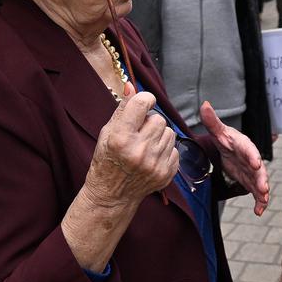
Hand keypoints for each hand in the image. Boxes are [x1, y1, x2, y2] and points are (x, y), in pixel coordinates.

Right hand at [84, 92, 178, 206]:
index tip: (144, 103)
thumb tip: (132, 86)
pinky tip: (151, 157)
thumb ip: (122, 109)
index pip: (142, 103)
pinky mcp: (166, 173)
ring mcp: (154, 164)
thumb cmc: (106, 160)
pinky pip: (174, 149)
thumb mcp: (107, 133)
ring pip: (169, 132)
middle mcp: (139, 151)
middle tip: (139, 132)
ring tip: (145, 145)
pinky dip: (165, 150)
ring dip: (159, 135)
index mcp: (120, 138)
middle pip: (159, 118)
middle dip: (150, 121)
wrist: (112, 195)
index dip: (145, 99)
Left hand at [199, 101, 269, 215]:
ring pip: (260, 183)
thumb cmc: (226, 138)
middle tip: (264, 189)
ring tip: (263, 202)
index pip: (250, 150)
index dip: (253, 156)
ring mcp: (252, 172)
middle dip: (262, 179)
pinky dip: (259, 202)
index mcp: (244, 146)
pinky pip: (256, 192)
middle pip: (259, 170)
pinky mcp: (250, 181)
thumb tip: (205, 104)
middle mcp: (252, 159)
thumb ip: (212, 121)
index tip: (256, 163)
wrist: (230, 148)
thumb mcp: (218, 131)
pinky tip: (258, 212)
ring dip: (262, 192)